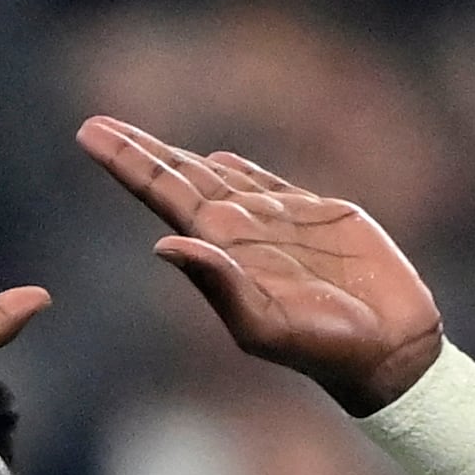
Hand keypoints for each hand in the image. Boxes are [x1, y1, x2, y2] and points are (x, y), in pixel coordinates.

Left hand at [77, 116, 443, 415]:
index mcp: (220, 251)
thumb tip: (162, 244)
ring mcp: (277, 222)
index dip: (127, 162)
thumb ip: (216, 284)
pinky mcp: (317, 217)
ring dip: (179, 156)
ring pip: (217, 176)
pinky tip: (219, 158)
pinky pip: (268, 184)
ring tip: (140, 137)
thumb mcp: (262, 324)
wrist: (387, 349)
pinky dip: (241, 168)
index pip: (162, 195)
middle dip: (138, 151)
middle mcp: (240, 232)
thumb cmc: (324, 348)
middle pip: (179, 179)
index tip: (88, 131)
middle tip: (93, 126)